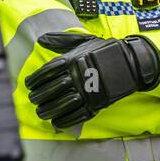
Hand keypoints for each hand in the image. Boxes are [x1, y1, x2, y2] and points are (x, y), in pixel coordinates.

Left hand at [25, 32, 159, 129]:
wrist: (130, 62)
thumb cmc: (105, 50)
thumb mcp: (83, 41)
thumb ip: (61, 41)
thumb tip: (41, 39)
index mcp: (71, 61)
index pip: (44, 74)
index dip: (34, 81)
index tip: (29, 85)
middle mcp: (76, 77)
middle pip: (48, 91)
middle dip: (37, 98)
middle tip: (34, 100)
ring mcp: (85, 92)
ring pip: (59, 106)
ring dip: (47, 111)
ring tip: (41, 113)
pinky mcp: (95, 104)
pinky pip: (74, 116)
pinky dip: (63, 121)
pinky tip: (56, 122)